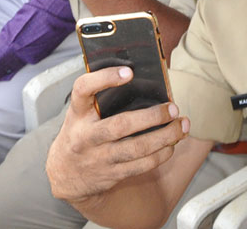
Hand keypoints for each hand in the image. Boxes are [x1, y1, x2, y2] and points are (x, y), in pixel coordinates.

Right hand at [47, 67, 187, 203]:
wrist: (64, 174)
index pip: (83, 89)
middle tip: (173, 107)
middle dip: (152, 116)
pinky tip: (172, 144)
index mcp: (77, 113)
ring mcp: (98, 158)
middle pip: (121, 125)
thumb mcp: (82, 113)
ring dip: (165, 136)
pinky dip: (161, 154)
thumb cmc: (81, 132)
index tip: (130, 72)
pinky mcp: (110, 175)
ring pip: (136, 148)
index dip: (105, 78)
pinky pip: (140, 165)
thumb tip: (144, 80)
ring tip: (182, 125)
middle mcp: (85, 136)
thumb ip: (102, 98)